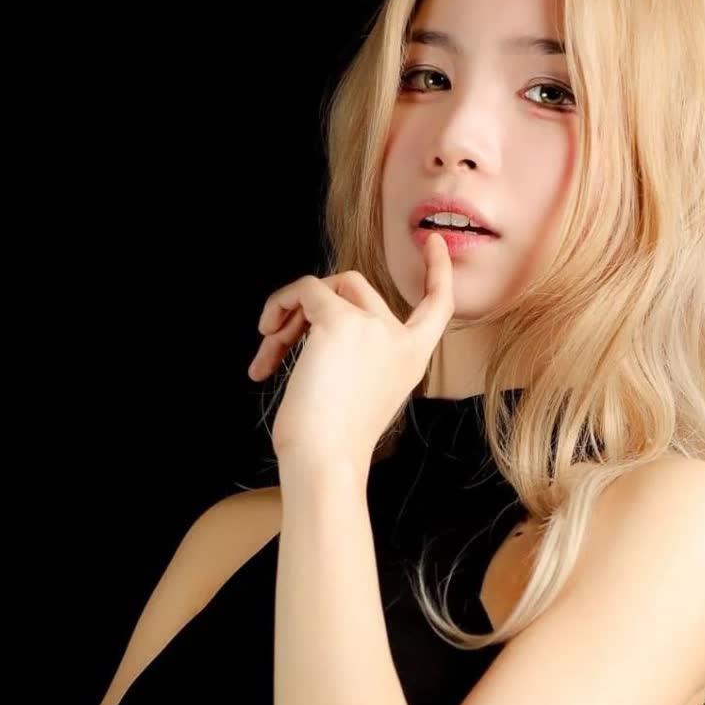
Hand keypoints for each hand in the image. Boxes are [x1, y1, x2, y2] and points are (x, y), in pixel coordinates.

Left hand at [248, 232, 454, 470]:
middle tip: (277, 344)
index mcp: (410, 360)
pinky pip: (304, 290)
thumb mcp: (354, 391)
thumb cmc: (330, 443)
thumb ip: (352, 352)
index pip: (438, 307)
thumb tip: (307, 315)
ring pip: (326, 286)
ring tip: (268, 352)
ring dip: (289, 313)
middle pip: (355, 286)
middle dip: (312, 308)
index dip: (438, 272)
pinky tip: (266, 339)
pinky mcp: (341, 321)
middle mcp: (399, 339)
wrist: (325, 461)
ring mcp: (374, 326)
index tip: (434, 243)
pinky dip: (279, 306)